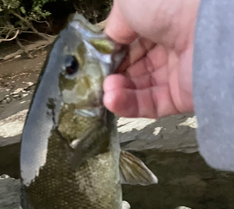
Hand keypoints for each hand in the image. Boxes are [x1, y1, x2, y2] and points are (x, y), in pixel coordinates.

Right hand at [104, 0, 198, 117]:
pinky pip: (150, 105)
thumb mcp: (130, 2)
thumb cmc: (169, 2)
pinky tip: (112, 100)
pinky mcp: (180, 97)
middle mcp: (169, 47)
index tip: (97, 61)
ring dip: (117, 92)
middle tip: (98, 80)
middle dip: (112, 75)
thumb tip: (109, 44)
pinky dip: (128, 105)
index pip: (130, 43)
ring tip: (105, 92)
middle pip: (133, 68)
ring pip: (139, 89)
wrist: (204, 27)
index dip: (112, 54)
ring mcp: (175, 73)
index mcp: (159, 20)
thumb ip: (115, 25)